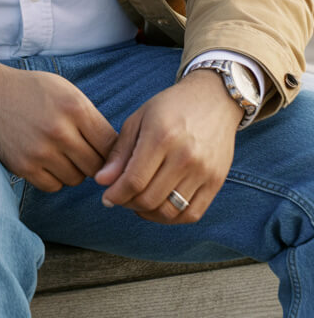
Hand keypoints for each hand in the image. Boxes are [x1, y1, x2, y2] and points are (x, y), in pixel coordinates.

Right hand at [0, 60, 117, 191]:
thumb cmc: (32, 91)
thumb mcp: (65, 91)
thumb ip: (90, 118)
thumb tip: (116, 154)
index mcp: (74, 107)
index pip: (111, 145)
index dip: (112, 150)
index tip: (105, 149)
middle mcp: (59, 130)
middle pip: (96, 166)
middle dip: (94, 162)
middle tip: (82, 151)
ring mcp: (40, 151)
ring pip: (76, 179)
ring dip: (74, 170)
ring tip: (62, 152)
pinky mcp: (23, 167)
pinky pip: (54, 186)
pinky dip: (54, 177)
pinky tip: (47, 160)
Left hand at [94, 71, 243, 223]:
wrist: (214, 99)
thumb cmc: (171, 107)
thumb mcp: (138, 119)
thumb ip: (120, 152)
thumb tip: (102, 181)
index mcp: (162, 137)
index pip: (134, 180)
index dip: (116, 194)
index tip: (107, 197)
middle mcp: (185, 156)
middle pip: (149, 199)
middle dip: (128, 203)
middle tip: (121, 197)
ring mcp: (203, 171)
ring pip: (169, 211)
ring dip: (148, 213)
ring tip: (138, 201)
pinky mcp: (216, 181)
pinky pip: (192, 214)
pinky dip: (172, 218)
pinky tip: (160, 206)